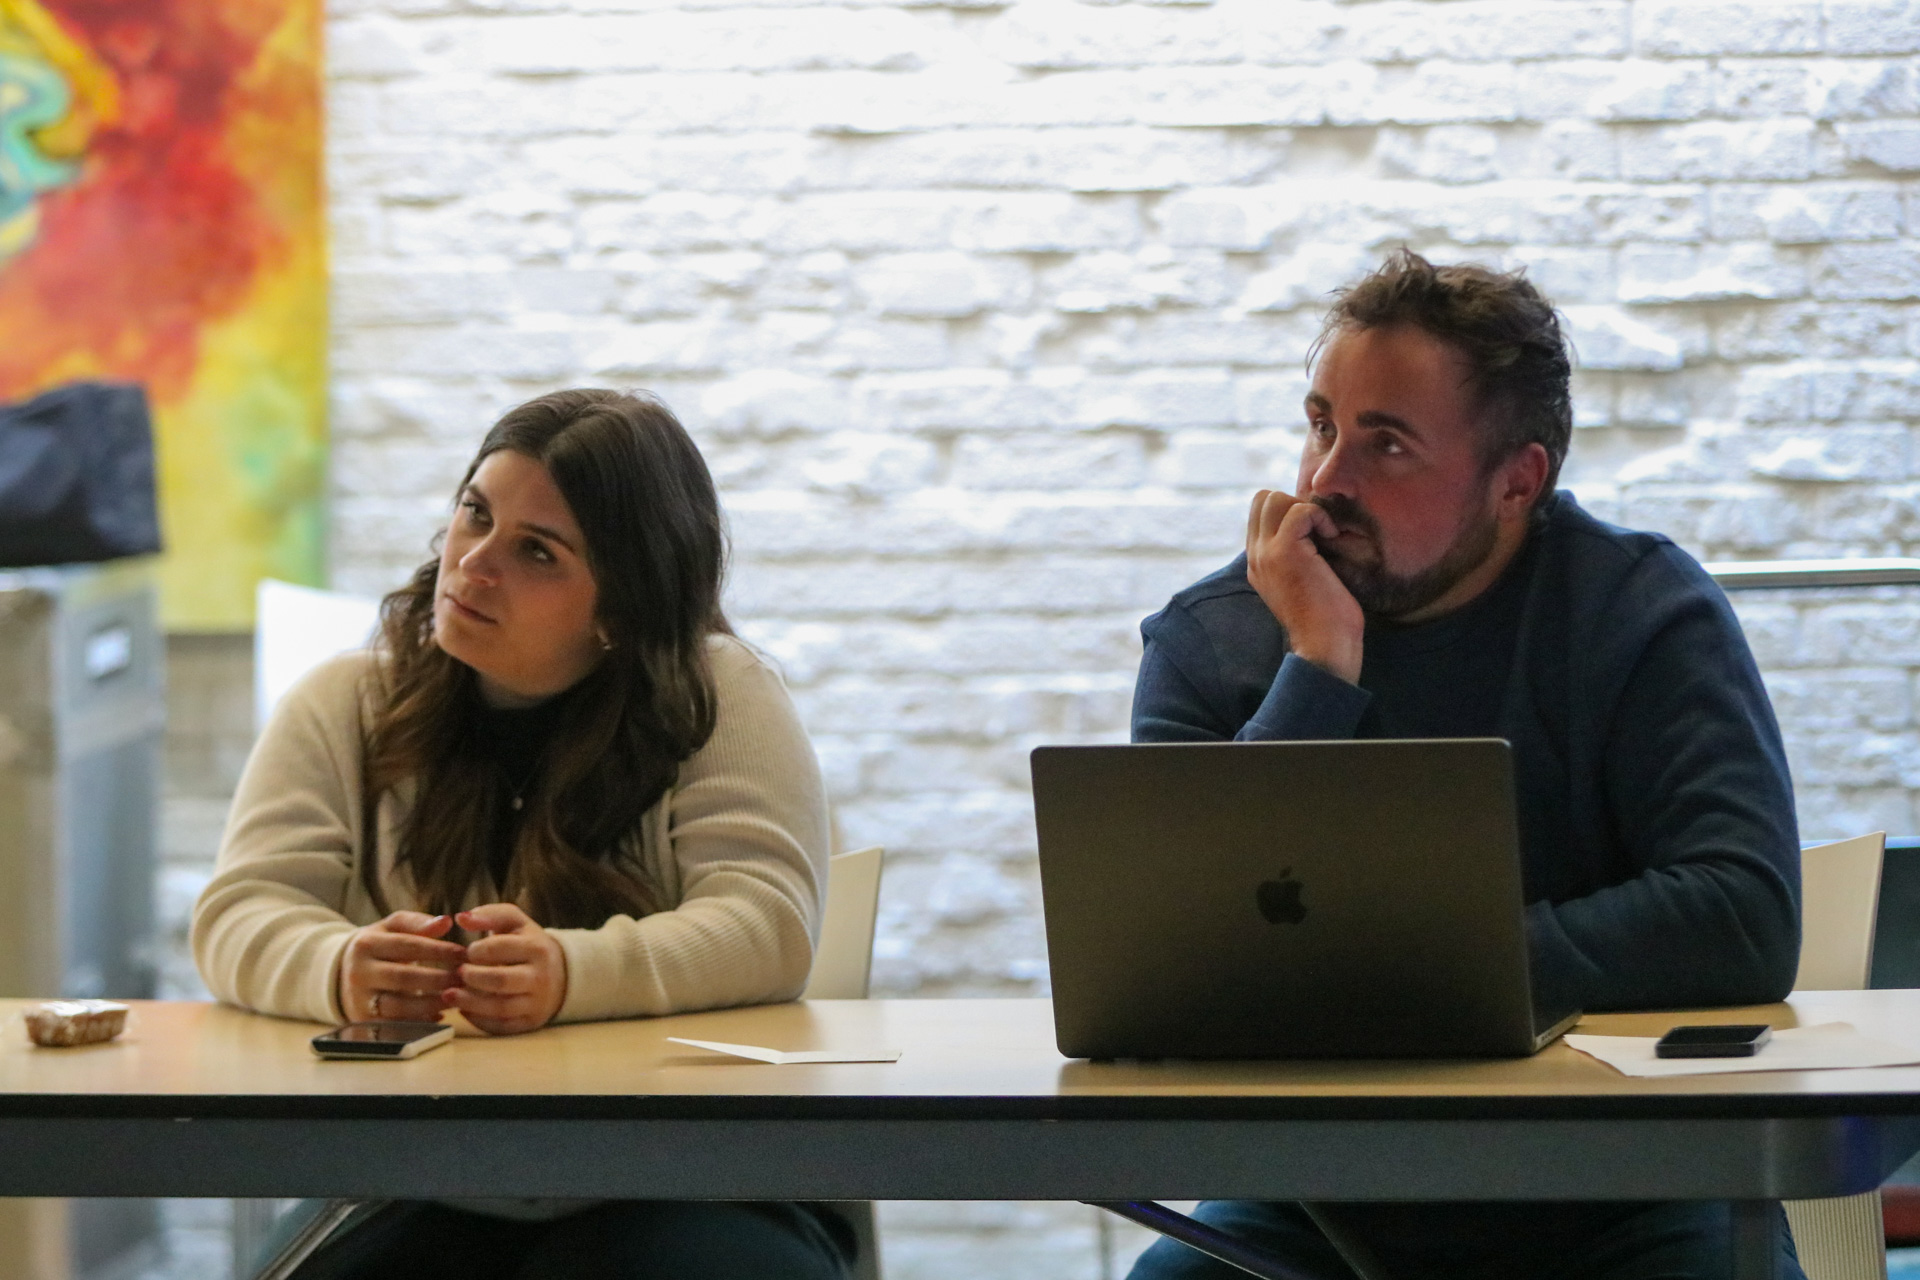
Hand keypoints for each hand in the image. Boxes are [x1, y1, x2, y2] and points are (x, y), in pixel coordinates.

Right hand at [338, 912, 463, 1022]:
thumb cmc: (378, 946)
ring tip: (456, 997)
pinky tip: (440, 1014)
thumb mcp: (391, 928)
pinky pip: (395, 1025)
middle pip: (403, 977)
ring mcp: (358, 1000)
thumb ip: (417, 922)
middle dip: (438, 978)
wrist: (340, 973)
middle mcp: (358, 972)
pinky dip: (420, 1022)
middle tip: (463, 978)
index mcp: (366, 944)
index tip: (462, 953)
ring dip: (432, 1003)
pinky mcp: (363, 1022)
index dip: (438, 950)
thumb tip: (446, 922)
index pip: (408, 946)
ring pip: (399, 1006)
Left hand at [445, 903, 568, 1035]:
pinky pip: (502, 1026)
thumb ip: (490, 915)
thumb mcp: (516, 923)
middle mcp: (541, 977)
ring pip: (500, 1007)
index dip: (477, 950)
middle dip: (473, 977)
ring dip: (470, 1002)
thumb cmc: (528, 945)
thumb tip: (460, 918)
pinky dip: (479, 1020)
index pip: (502, 948)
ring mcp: (537, 1003)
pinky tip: (464, 1010)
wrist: (562, 975)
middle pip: (500, 980)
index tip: (466, 952)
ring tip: (449, 995)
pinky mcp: (530, 1023)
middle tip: (457, 973)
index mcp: (537, 948)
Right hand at [1245, 489, 1364, 684]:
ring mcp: (1266, 552)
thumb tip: (1314, 529)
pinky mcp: (1285, 551)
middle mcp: (1255, 555)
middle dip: (1295, 504)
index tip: (1313, 533)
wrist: (1324, 647)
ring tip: (1324, 536)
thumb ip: (1297, 557)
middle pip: (1262, 498)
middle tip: (1318, 531)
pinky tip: (1331, 539)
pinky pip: (1300, 510)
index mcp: (1257, 562)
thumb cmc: (1326, 621)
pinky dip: (1320, 517)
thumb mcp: (1303, 582)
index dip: (1288, 511)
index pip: (1259, 512)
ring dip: (1306, 509)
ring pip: (1274, 498)